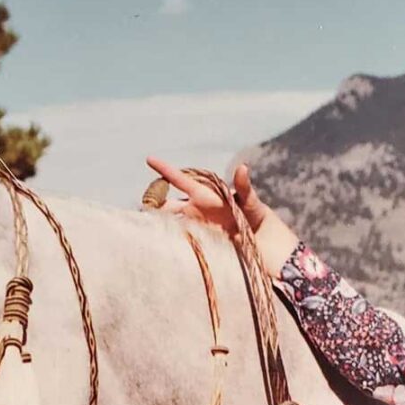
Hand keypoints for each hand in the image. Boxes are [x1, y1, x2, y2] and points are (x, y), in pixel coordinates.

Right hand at [144, 158, 267, 237]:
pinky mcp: (199, 245)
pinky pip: (181, 242)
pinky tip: (159, 245)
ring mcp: (196, 229)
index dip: (166, 170)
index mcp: (205, 197)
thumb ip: (245, 188)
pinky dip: (171, 242)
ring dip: (158, 224)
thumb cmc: (257, 218)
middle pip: (169, 205)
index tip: (150, 159)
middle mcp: (196, 211)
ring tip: (142, 227)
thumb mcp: (252, 203)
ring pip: (171, 224)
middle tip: (142, 206)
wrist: (262, 245)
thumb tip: (243, 167)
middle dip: (154, 204)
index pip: (181, 181)